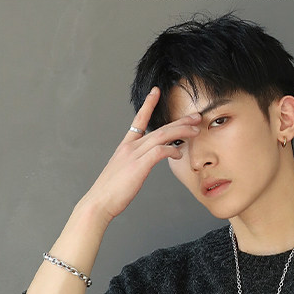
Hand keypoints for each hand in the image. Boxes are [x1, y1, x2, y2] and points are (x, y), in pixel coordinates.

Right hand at [81, 86, 200, 222]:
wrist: (99, 202)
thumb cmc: (111, 192)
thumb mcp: (124, 172)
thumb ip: (135, 163)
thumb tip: (145, 163)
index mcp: (125, 146)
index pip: (138, 120)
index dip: (148, 104)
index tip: (156, 91)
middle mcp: (130, 146)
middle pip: (159, 128)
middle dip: (179, 121)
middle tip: (195, 117)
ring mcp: (134, 155)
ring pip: (162, 136)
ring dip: (181, 132)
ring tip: (195, 130)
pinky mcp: (138, 165)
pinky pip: (159, 151)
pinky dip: (171, 150)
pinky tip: (178, 153)